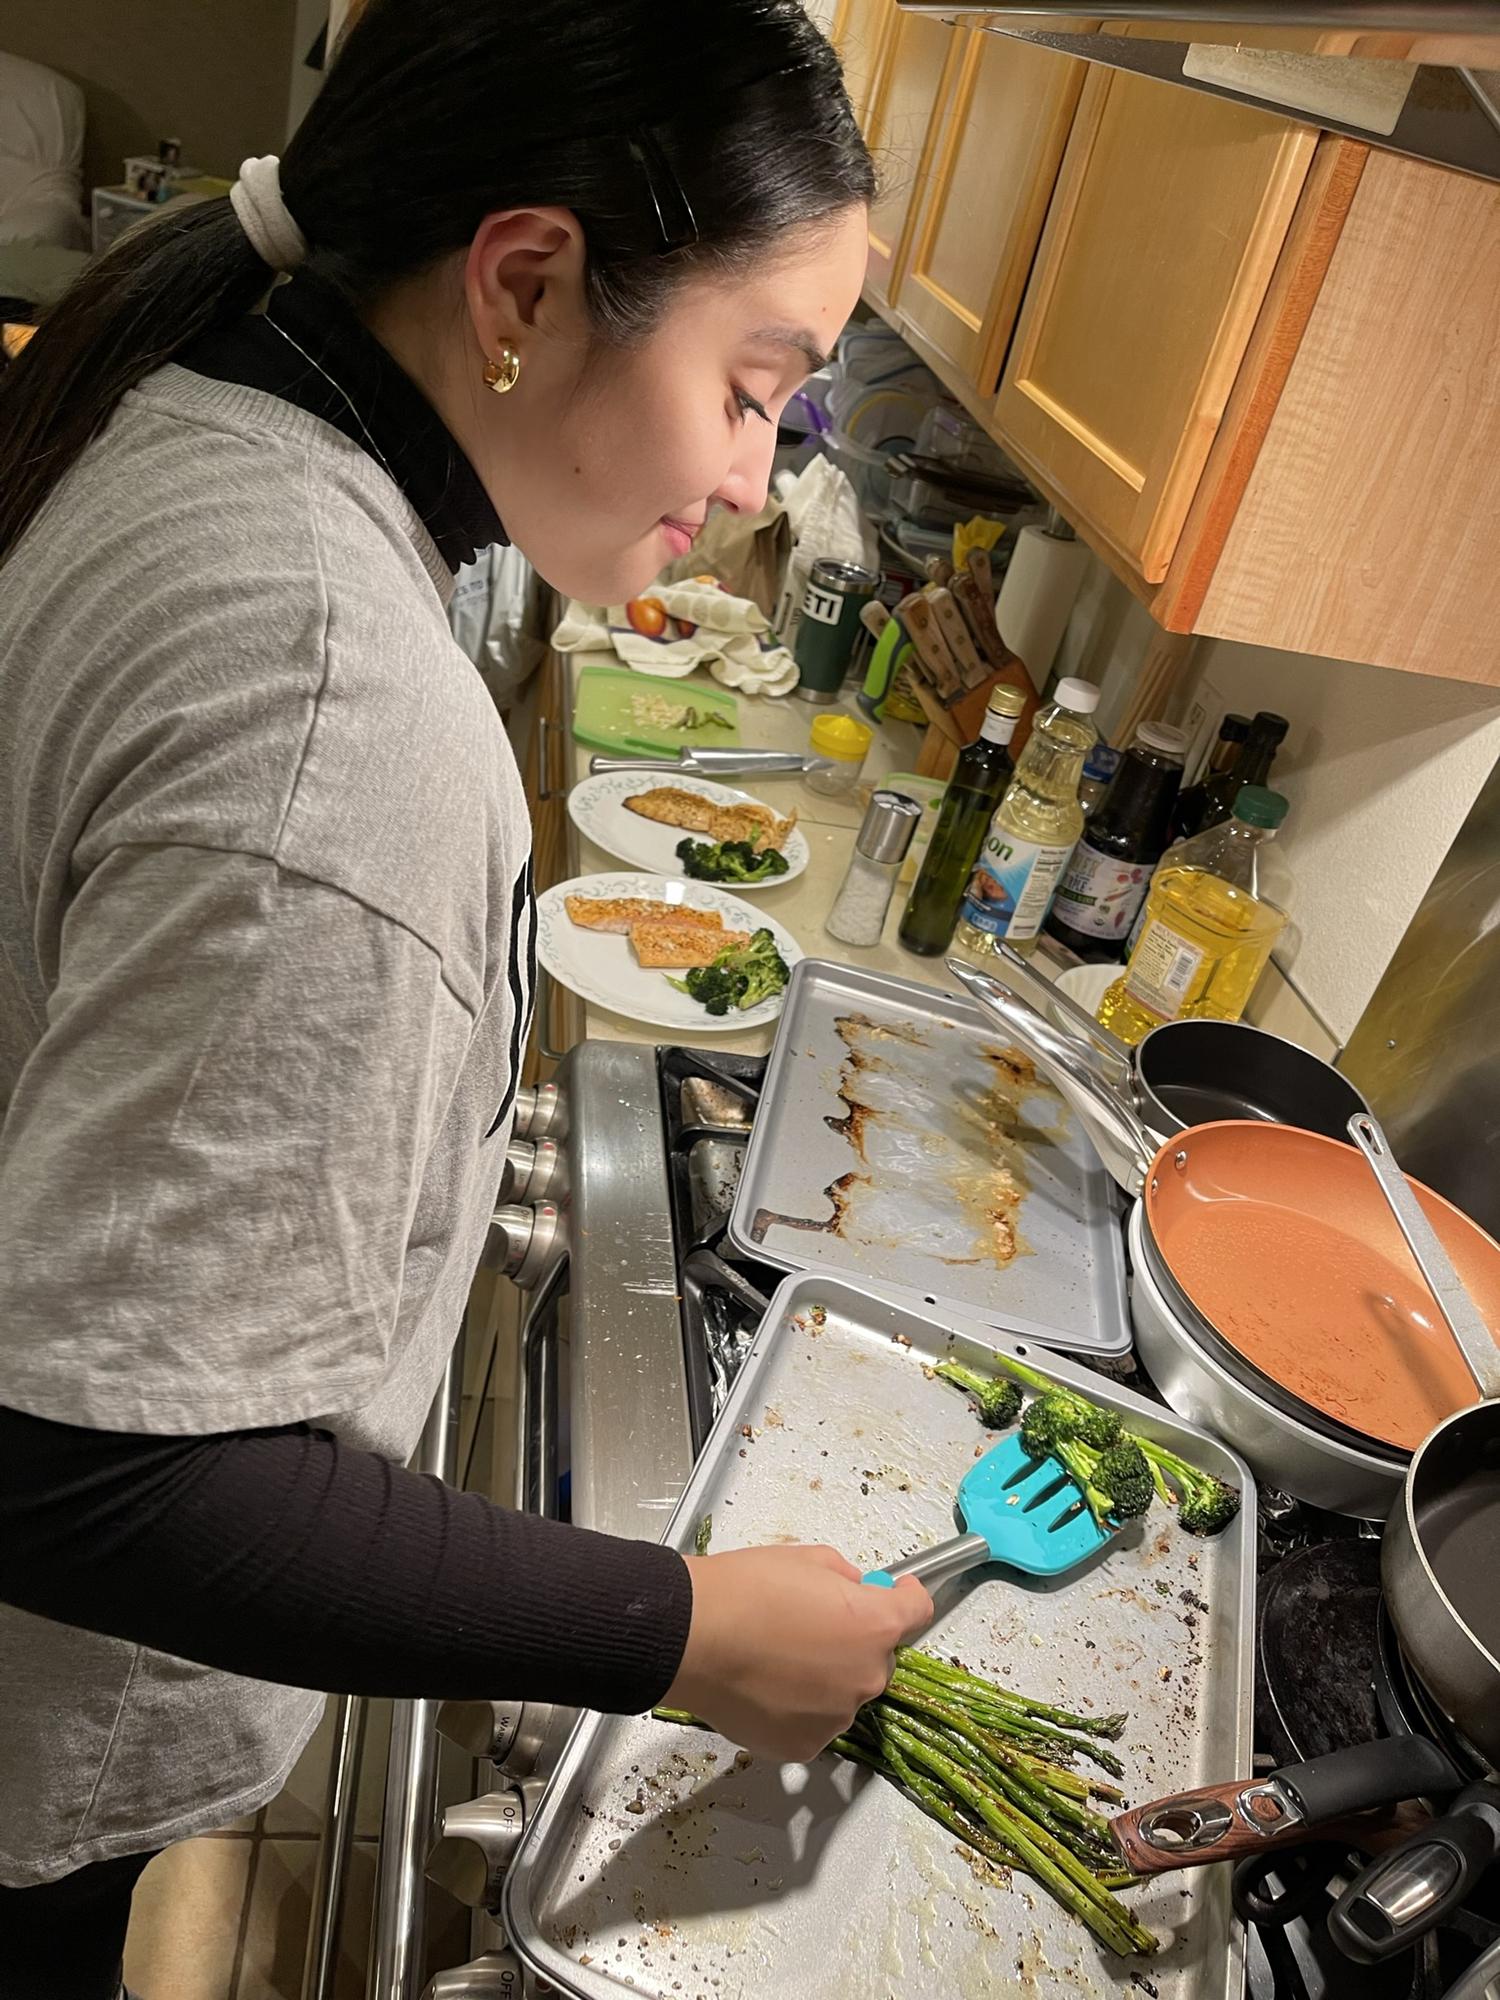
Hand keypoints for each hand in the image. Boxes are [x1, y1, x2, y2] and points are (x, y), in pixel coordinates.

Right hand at [663, 1545, 932, 1762]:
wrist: (690, 1638)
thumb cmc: (745, 1590)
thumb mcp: (808, 1558)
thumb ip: (846, 1578)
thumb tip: (854, 1590)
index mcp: (875, 1626)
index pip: (919, 1611)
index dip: (907, 1596)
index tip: (897, 1591)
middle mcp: (867, 1677)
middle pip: (877, 1657)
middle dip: (855, 1640)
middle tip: (811, 1625)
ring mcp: (836, 1718)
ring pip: (844, 1693)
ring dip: (826, 1678)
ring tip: (778, 1658)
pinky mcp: (804, 1747)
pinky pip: (814, 1722)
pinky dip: (798, 1708)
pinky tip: (765, 1686)